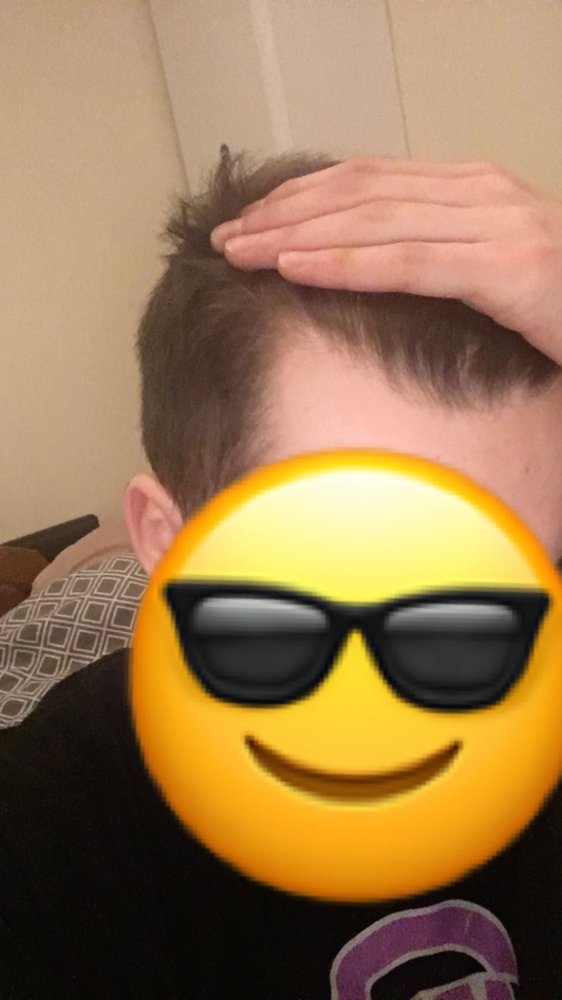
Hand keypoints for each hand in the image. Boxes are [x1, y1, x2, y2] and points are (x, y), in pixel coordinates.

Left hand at [211, 157, 561, 365]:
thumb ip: (430, 249)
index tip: (247, 221)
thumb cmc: (552, 303)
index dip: (299, 197)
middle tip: (225, 240)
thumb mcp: (486, 265)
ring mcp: (494, 223)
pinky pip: (407, 263)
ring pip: (373, 221)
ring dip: (296, 237)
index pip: (365, 179)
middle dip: (282, 215)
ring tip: (241, 254)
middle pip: (357, 193)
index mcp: (469, 186)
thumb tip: (359, 262)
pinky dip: (345, 265)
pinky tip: (295, 270)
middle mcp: (478, 191)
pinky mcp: (504, 267)